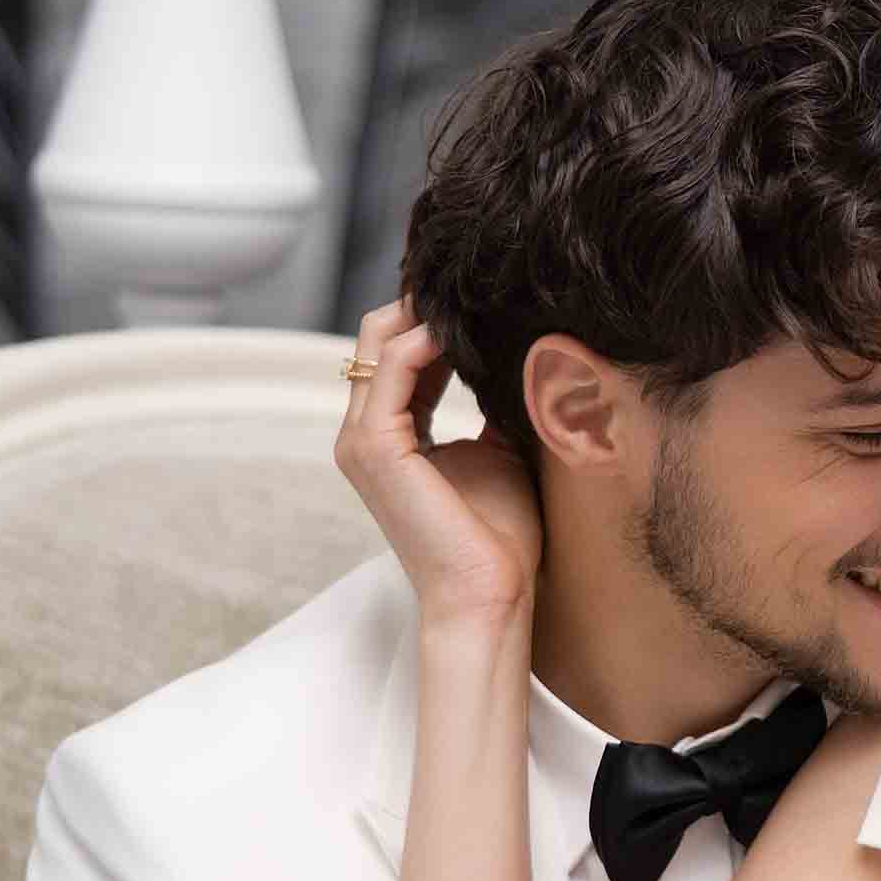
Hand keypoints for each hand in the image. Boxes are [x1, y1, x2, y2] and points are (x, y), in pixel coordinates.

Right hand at [334, 296, 540, 625]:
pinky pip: (390, 368)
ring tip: (478, 299)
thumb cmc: (500, 538)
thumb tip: (519, 357)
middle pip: (378, 334)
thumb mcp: (500, 451)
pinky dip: (425, 339)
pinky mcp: (373, 447)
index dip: (437, 318)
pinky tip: (465, 331)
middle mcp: (364, 434)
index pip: (399, 352)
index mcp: (389, 435)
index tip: (485, 298)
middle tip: (480, 286)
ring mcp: (361, 440)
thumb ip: (492, 404)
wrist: (490, 594)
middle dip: (426, 302)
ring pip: (377, 340)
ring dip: (427, 312)